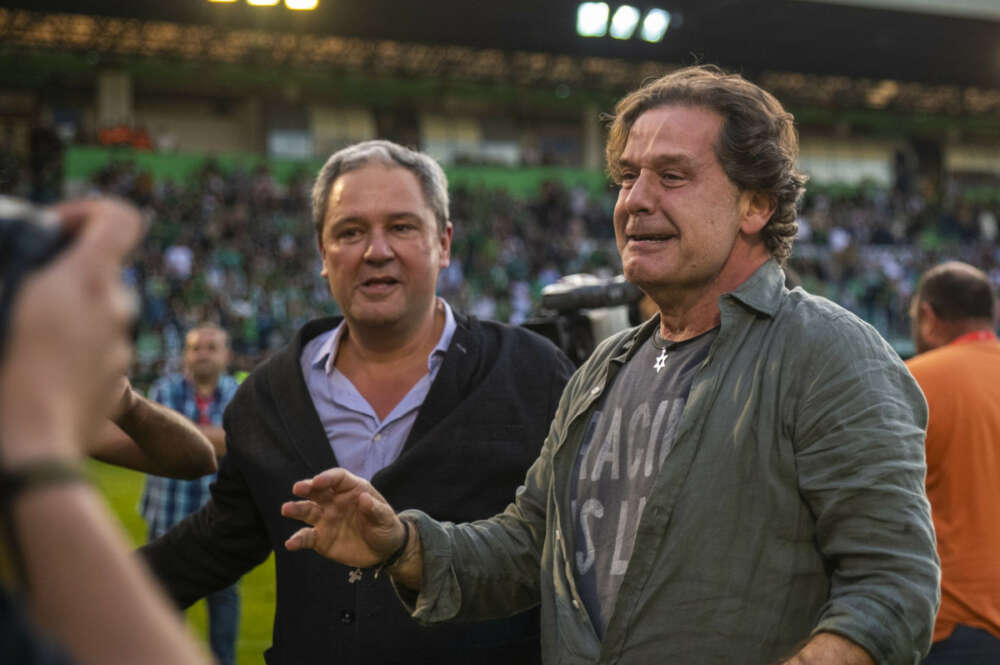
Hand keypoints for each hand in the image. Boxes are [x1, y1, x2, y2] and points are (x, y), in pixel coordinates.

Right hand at [0, 198, 142, 465]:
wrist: (32, 449)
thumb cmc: (5, 375)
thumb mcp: (4, 306)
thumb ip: (19, 274)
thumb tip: (28, 275)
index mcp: (88, 281)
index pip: (120, 219)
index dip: (89, 213)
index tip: (54, 230)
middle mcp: (115, 308)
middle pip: (102, 269)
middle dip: (65, 271)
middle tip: (22, 288)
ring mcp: (120, 346)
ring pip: (98, 311)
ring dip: (67, 312)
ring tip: (22, 332)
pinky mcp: (115, 380)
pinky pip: (96, 347)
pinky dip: (72, 347)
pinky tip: (35, 366)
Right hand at [281, 468, 405, 567]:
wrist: (383, 551)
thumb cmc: (386, 527)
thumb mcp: (386, 518)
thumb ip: (376, 509)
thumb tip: (364, 499)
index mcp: (352, 490)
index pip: (337, 478)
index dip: (327, 478)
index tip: (317, 481)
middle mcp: (335, 501)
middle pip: (317, 490)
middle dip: (306, 487)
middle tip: (298, 488)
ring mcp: (326, 519)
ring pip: (307, 511)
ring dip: (296, 509)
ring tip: (286, 509)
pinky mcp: (320, 539)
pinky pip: (306, 537)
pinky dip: (297, 540)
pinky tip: (291, 544)